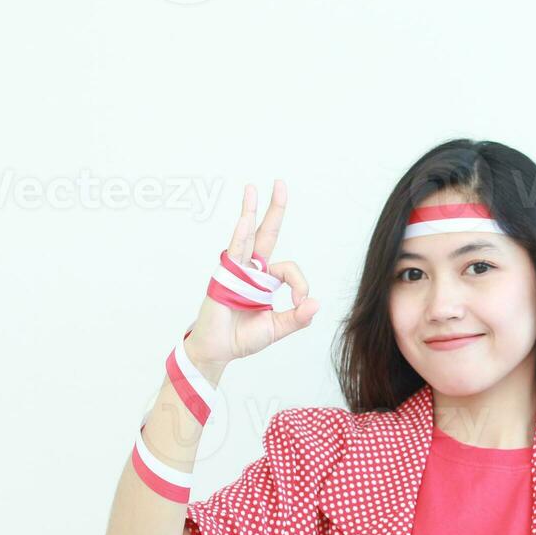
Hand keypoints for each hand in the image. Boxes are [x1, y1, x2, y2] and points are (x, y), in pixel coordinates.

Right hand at [183, 179, 319, 369]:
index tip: (302, 304)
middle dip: (274, 209)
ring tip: (252, 188)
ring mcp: (236, 271)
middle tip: (280, 183)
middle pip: (265, 234)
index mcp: (265, 280)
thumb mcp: (277, 328)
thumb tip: (316, 303)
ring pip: (247, 237)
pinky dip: (239, 236)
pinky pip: (234, 253)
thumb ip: (297, 318)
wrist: (220, 351)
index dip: (301, 284)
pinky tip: (244, 220)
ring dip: (250, 211)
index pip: (290, 270)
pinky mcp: (224, 277)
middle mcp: (251, 270)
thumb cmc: (243, 338)